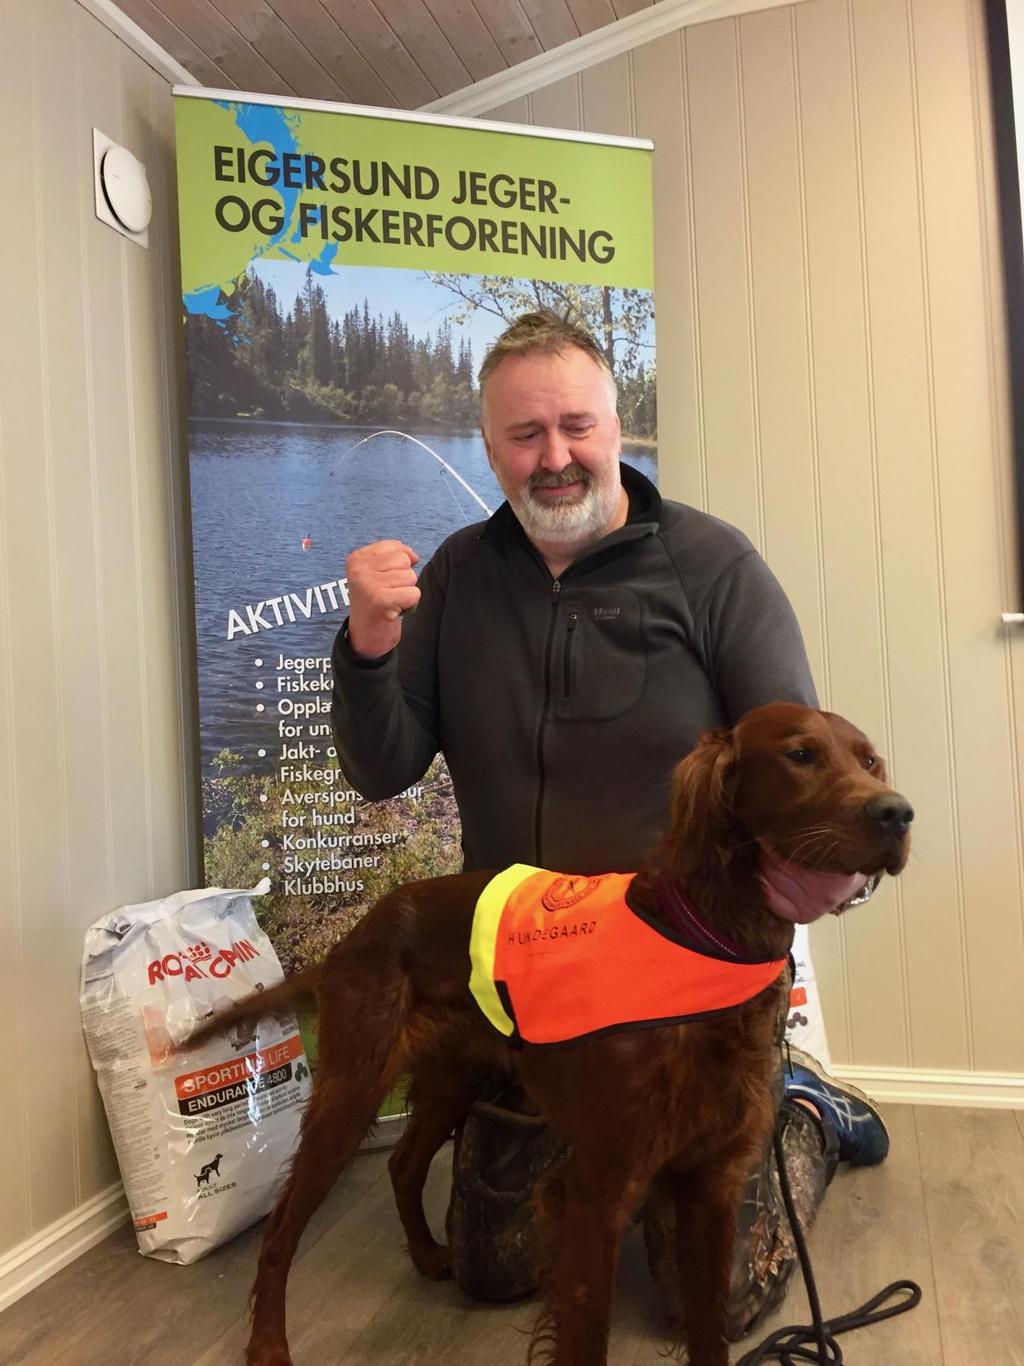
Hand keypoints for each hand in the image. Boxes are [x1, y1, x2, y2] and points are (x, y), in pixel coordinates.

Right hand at [345, 540, 420, 657]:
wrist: (365, 636)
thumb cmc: (375, 602)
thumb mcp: (377, 573)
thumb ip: (394, 556)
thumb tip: (414, 556)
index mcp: (357, 558)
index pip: (395, 547)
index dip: (399, 565)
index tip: (384, 582)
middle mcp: (360, 569)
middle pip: (404, 561)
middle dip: (403, 580)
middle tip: (388, 594)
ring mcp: (369, 584)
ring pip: (411, 577)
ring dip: (406, 593)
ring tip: (391, 602)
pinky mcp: (381, 600)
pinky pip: (414, 594)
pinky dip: (410, 605)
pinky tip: (395, 611)